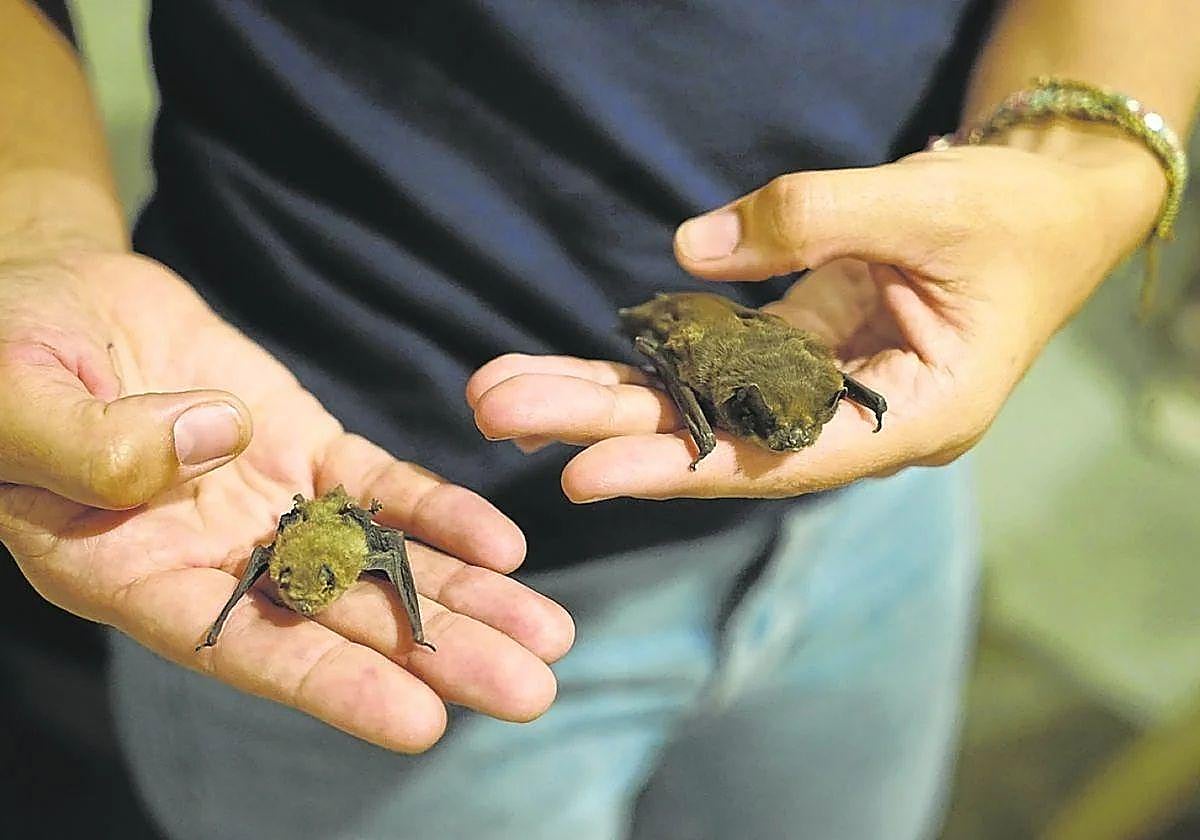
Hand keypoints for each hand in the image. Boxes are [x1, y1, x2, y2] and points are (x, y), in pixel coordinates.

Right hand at [0, 251, 573, 751]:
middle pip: (338, 619)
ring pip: (376, 561)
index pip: (243, 649)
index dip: (333, 687)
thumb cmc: (5, 355)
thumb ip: (96, 443)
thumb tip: (215, 446)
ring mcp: (267, 504)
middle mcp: (212, 558)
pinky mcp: (303, 448)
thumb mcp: (16, 399)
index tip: (422, 722)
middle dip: (437, 653)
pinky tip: (503, 542)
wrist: (52, 296)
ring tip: (548, 635)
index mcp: (130, 574)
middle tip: (532, 690)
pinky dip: (438, 513)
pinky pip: (379, 486)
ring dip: (464, 596)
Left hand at [468, 138, 1161, 498]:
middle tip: (495, 412)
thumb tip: (692, 249)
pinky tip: (563, 370)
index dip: (680, 468)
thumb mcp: (932, 205)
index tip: (582, 474)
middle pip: (713, 438)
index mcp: (913, 418)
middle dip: (602, 427)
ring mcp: (818, 390)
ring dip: (600, 397)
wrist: (1045, 212)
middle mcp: (853, 422)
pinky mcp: (795, 352)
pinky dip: (643, 361)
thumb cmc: (1016, 221)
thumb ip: (817, 216)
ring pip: (698, 405)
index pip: (779, 458)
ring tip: (499, 393)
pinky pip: (708, 364)